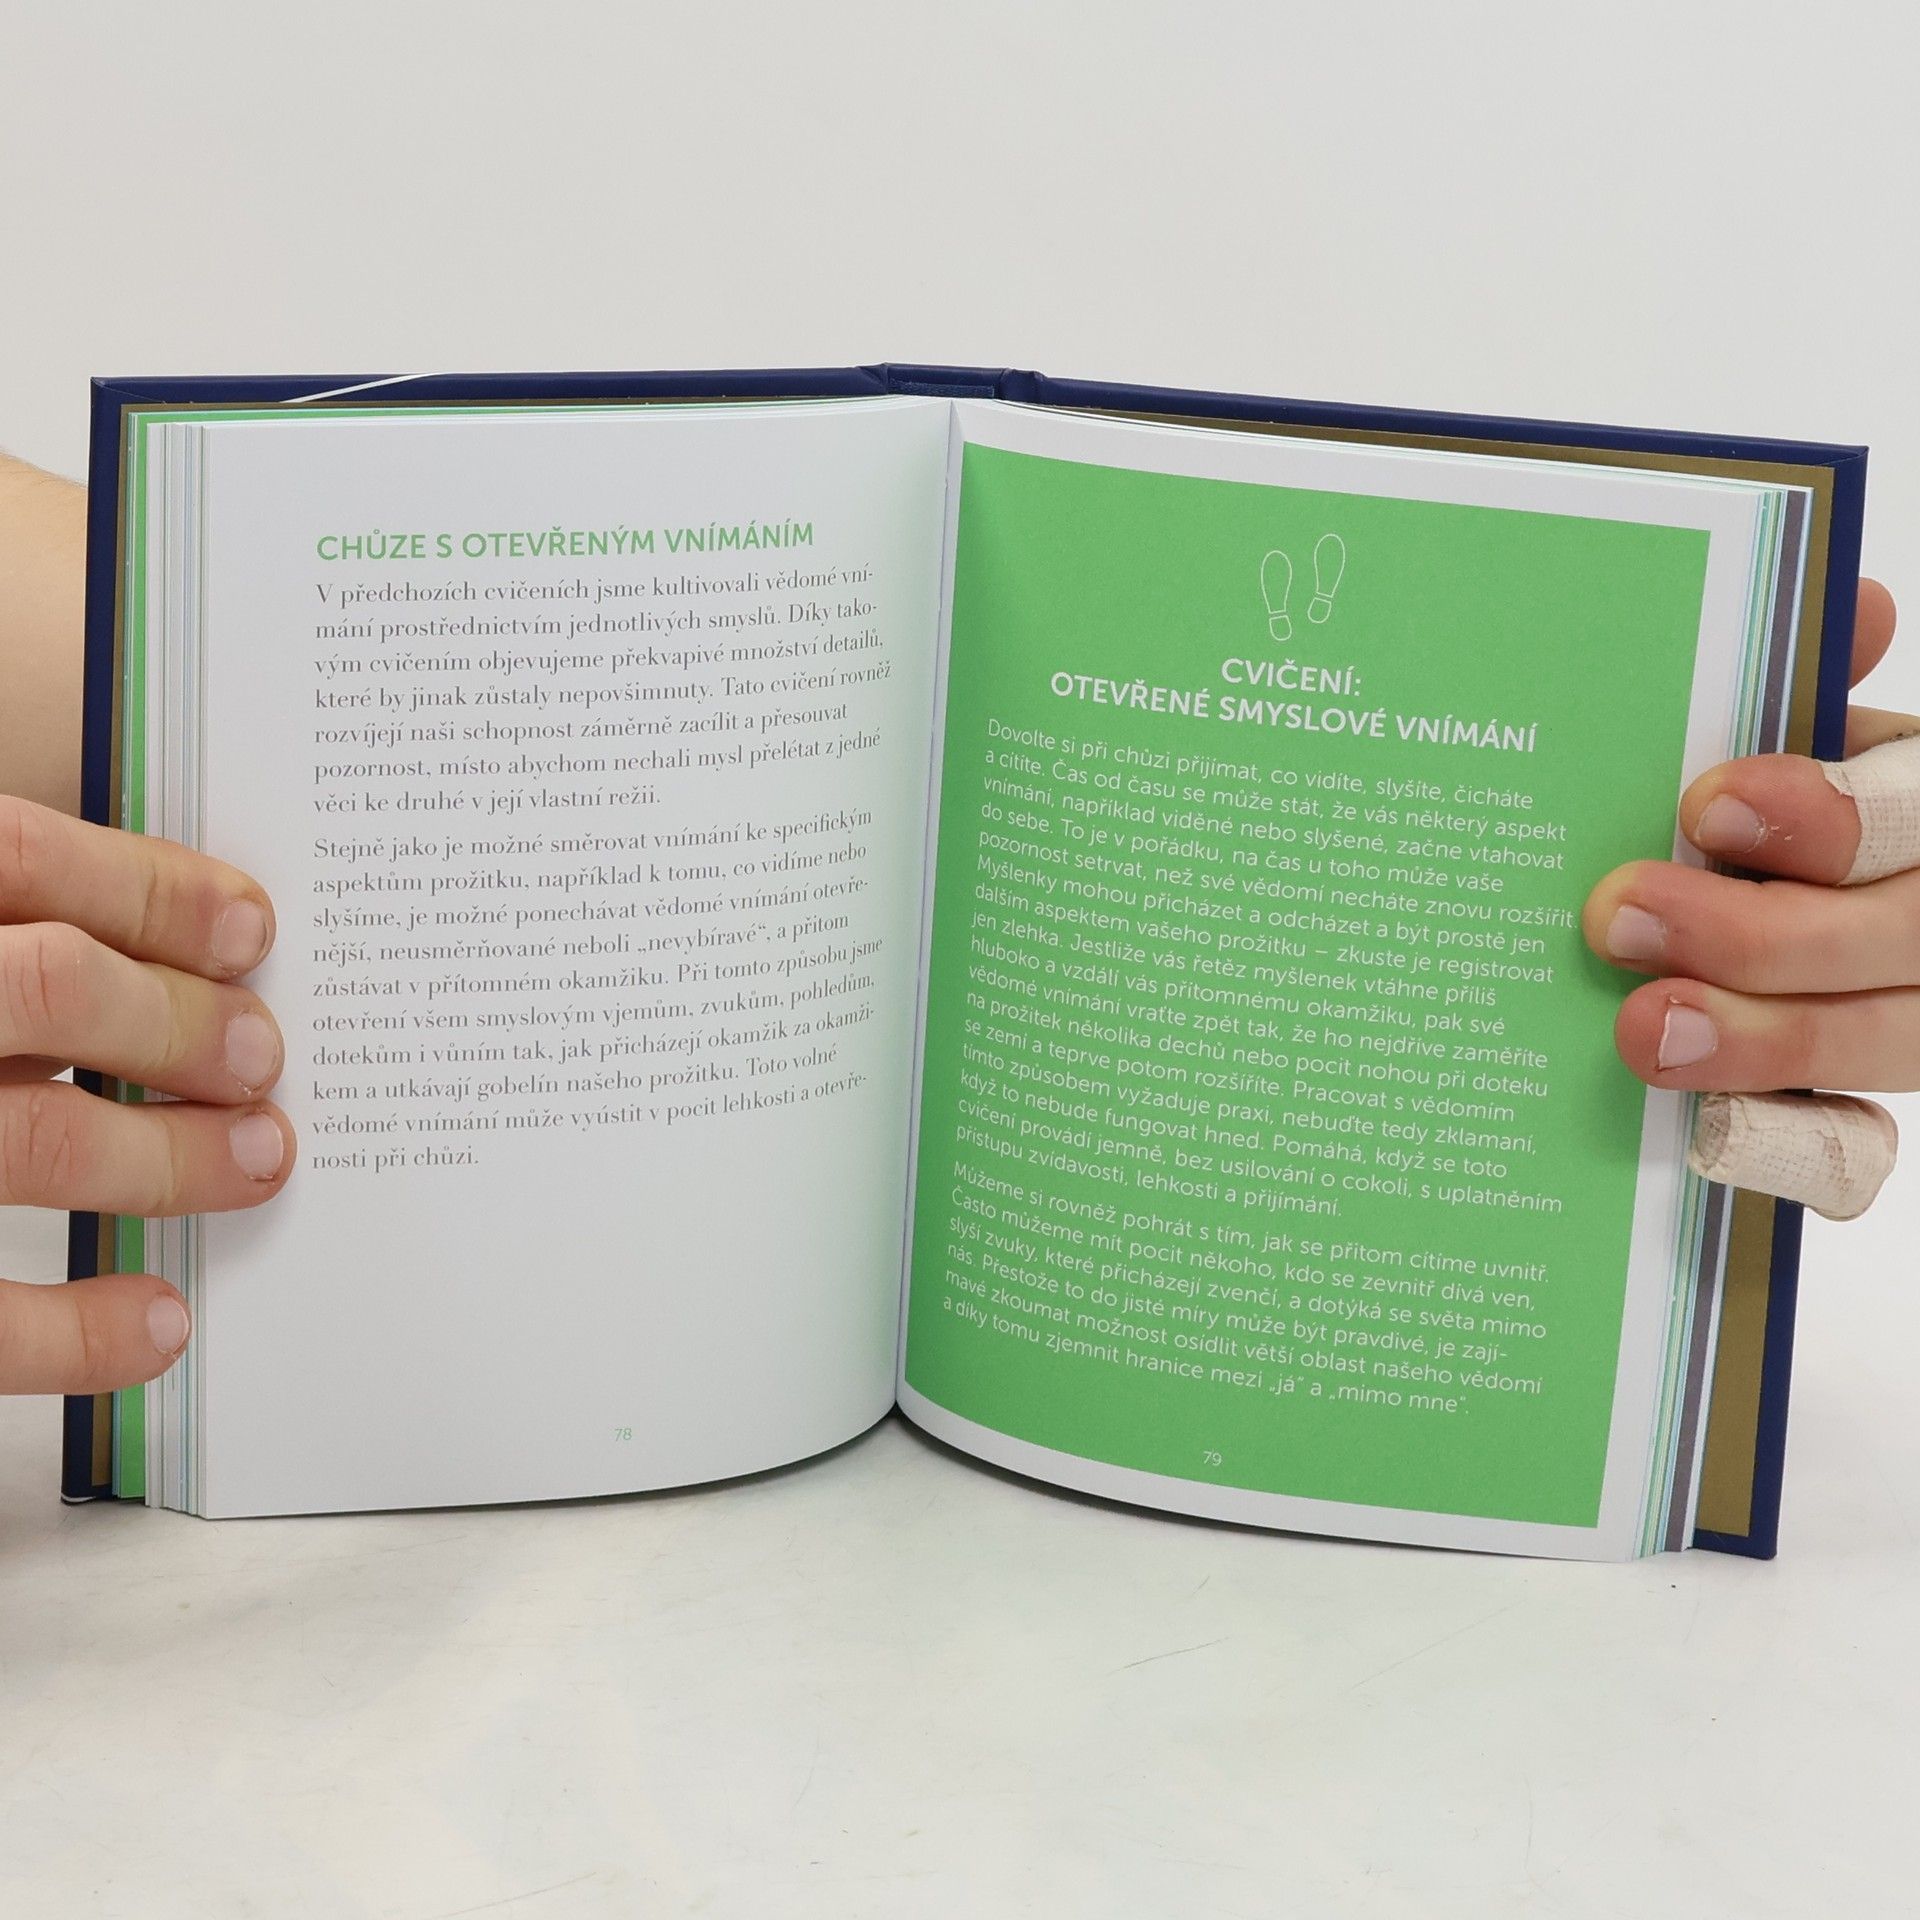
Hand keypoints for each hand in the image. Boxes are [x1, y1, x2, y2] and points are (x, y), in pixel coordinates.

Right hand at [0, 797, 293, 1392]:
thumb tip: (155, 961)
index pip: (14, 854)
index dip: (147, 887)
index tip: (246, 929)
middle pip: (44, 987)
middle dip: (179, 1024)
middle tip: (262, 1057)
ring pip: (31, 1134)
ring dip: (167, 1156)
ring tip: (253, 1162)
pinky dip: (77, 1331)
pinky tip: (154, 1322)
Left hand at [1584, 578, 1905, 1218]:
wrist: (1793, 897)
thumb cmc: (1790, 811)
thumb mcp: (1815, 734)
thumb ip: (1813, 679)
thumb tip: (1848, 600)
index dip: (1828, 813)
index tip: (1706, 803)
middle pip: (1901, 940)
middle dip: (1760, 934)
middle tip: (1619, 915)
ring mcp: (1918, 1016)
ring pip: (1884, 1046)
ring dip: (1762, 1044)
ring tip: (1642, 1031)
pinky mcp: (1867, 1105)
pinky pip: (1852, 1149)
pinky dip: (1781, 1145)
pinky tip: (1700, 1134)